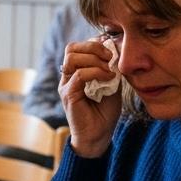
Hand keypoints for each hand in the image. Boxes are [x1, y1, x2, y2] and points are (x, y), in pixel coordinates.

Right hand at [58, 39, 121, 157]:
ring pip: (73, 58)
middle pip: (72, 48)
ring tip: (109, 69)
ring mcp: (66, 85)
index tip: (112, 50)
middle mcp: (68, 76)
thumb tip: (115, 50)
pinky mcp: (68, 95)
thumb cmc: (104, 113)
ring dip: (94, 59)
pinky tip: (108, 78)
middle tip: (110, 56)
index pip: (78, 47)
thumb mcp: (112, 85)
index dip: (94, 43)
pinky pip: (79, 75)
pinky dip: (96, 72)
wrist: (99, 136)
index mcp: (76, 72)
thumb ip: (110, 68)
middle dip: (93, 47)